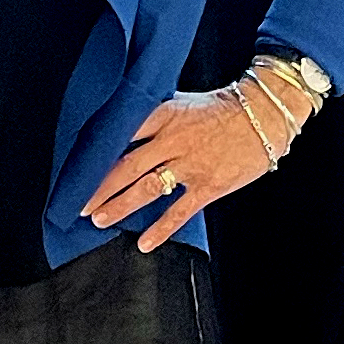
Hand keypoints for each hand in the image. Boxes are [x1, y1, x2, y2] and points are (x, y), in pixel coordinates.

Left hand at [84, 77, 304, 251]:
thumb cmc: (222, 107)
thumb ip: (156, 114)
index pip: (122, 133)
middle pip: (127, 166)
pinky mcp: (208, 186)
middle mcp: (173, 140)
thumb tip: (123, 122)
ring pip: (147, 189)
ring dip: (121, 206)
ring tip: (100, 219)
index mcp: (164, 115)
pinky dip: (160, 229)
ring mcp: (190, 165)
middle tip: (80, 203)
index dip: (98, 151)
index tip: (78, 165)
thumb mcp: (183, 101)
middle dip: (100, 188)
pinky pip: (179, 211)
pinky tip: (144, 243)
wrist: (264, 115)